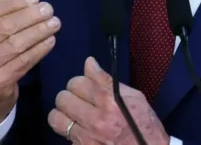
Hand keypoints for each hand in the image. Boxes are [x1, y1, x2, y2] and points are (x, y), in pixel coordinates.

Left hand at [48, 57, 169, 144]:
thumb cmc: (145, 124)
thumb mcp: (134, 97)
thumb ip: (107, 80)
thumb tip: (89, 63)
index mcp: (110, 102)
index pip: (77, 83)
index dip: (79, 82)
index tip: (84, 87)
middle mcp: (96, 119)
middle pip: (63, 98)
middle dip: (68, 96)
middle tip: (77, 100)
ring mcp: (87, 138)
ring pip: (56, 118)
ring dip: (62, 113)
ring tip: (72, 114)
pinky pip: (64, 135)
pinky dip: (68, 131)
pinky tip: (79, 130)